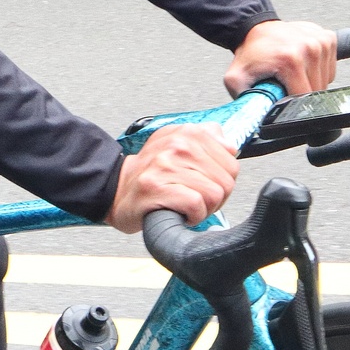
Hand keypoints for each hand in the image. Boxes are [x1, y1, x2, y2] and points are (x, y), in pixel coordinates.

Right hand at [106, 126, 238, 233]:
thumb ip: (207, 139)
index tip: (205, 184)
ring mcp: (165, 166)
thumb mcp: (177, 145)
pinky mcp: (157, 188)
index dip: (222, 181)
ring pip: (214, 194)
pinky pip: (196, 205)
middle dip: (215, 198)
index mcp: (187, 133)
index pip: (232, 162)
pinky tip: (181, 213)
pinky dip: (193, 216)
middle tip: (194, 198)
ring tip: (186, 205)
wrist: (118, 190)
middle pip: (226, 181)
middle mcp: (177, 145)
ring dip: (204, 209)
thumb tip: (230, 147)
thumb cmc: (152, 173)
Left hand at [224, 19, 336, 97]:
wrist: (256, 29)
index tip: (283, 100)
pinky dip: (318, 71)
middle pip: (317, 90)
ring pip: (325, 81)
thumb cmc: (251, 54)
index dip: (293, 105)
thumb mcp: (236, 80)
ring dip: (311, 82)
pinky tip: (303, 64)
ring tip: (293, 74)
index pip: (304, 97)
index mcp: (291, 60)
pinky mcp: (328, 38)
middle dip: (301, 94)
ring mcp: (321, 42)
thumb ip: (243, 102)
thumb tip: (250, 122)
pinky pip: (329, 68)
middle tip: (285, 85)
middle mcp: (309, 48)